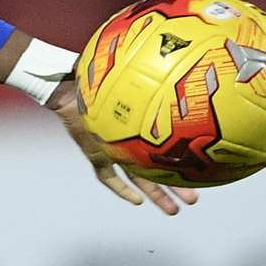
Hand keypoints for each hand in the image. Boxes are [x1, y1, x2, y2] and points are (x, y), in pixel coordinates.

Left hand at [47, 79, 199, 214]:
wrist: (66, 84)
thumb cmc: (98, 76)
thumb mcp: (128, 76)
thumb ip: (148, 73)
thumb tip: (174, 54)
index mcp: (135, 130)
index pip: (161, 150)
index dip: (179, 161)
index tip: (200, 170)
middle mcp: (126, 143)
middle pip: (154, 172)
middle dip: (174, 188)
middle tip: (194, 200)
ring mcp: (111, 150)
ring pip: (137, 179)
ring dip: (155, 195)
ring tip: (175, 211)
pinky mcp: (94, 153)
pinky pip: (108, 177)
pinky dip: (120, 190)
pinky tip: (136, 202)